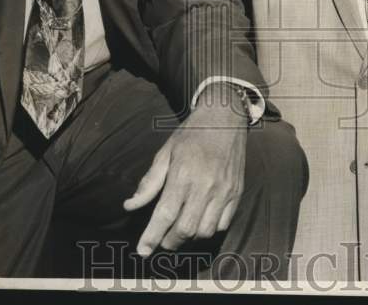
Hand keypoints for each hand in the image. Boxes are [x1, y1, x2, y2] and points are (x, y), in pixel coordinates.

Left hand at [123, 84, 247, 255]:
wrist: (224, 117)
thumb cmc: (191, 134)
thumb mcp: (165, 152)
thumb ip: (149, 182)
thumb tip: (130, 205)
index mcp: (183, 174)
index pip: (165, 215)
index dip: (152, 236)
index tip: (142, 250)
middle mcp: (205, 185)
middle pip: (185, 229)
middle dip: (170, 241)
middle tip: (161, 241)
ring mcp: (224, 190)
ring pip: (205, 231)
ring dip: (190, 237)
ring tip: (180, 230)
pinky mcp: (237, 192)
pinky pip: (223, 223)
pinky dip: (209, 229)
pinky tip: (200, 220)